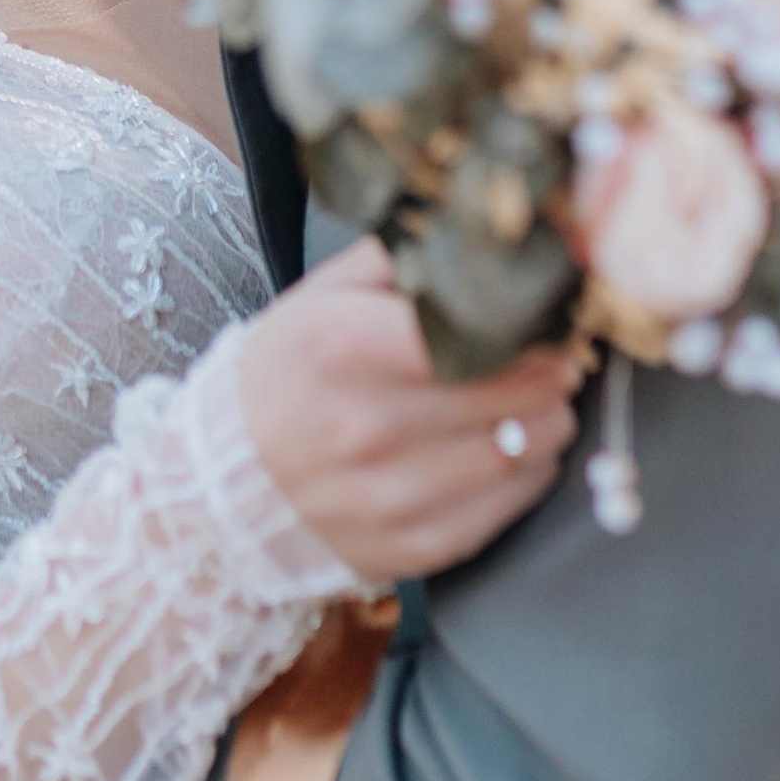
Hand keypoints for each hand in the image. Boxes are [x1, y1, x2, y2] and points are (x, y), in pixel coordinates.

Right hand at [232, 240, 582, 581]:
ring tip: (536, 399)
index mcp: (345, 347)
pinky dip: (529, 468)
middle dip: (552, 366)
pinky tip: (508, 446)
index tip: (548, 315)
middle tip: (558, 352)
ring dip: (548, 417)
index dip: (532, 320)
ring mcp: (394, 495)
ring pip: (528, 446)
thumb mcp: (321, 297)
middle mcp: (370, 425)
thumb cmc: (285, 378)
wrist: (221, 488)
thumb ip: (401, 256)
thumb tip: (482, 233)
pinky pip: (513, 501)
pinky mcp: (416, 547)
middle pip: (518, 389)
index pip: (482, 328)